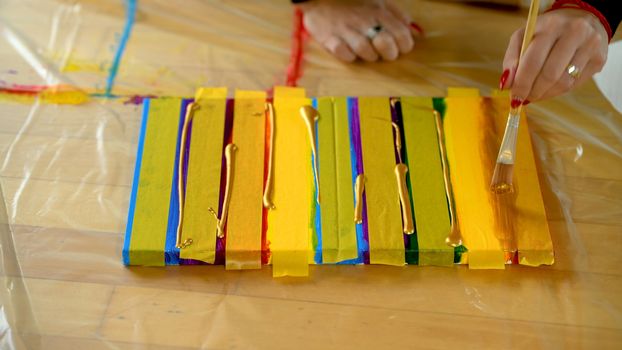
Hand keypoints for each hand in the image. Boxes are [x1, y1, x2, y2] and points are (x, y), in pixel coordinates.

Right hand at [298, 0, 417, 61]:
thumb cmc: (353, 3)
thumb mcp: (378, 1)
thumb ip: (396, 13)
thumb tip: (410, 27)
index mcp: (379, 12)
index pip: (401, 34)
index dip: (404, 46)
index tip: (399, 48)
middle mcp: (364, 21)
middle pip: (386, 44)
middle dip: (388, 54)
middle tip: (383, 53)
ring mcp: (346, 30)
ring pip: (365, 51)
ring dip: (369, 56)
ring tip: (366, 52)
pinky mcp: (330, 39)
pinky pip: (344, 54)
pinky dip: (348, 56)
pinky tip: (349, 51)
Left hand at [500, 8, 608, 102]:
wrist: (582, 19)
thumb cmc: (547, 31)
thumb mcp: (524, 36)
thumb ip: (511, 58)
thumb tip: (506, 84)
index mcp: (551, 26)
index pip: (532, 61)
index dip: (521, 83)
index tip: (513, 96)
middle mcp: (574, 33)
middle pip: (549, 74)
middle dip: (532, 92)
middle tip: (523, 99)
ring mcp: (590, 45)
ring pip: (563, 82)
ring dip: (545, 94)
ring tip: (535, 94)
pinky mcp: (600, 58)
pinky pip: (575, 84)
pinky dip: (558, 91)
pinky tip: (550, 88)